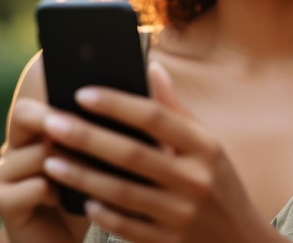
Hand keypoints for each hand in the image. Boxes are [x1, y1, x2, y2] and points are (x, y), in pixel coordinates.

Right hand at [0, 97, 88, 242]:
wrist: (66, 240)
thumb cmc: (89, 192)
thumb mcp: (99, 154)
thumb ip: (101, 124)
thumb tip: (125, 90)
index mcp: (33, 130)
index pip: (35, 98)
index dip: (58, 96)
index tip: (90, 94)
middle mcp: (12, 147)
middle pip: (25, 114)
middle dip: (61, 121)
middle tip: (92, 128)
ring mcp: (4, 174)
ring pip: (40, 151)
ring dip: (72, 162)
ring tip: (94, 173)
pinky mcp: (4, 202)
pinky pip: (37, 185)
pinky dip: (60, 191)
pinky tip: (70, 200)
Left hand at [40, 61, 285, 242]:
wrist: (241, 240)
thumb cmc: (217, 180)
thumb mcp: (207, 143)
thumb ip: (175, 107)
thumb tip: (152, 66)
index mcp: (205, 146)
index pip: (155, 117)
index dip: (117, 104)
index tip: (82, 93)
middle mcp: (194, 179)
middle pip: (132, 154)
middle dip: (88, 137)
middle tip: (52, 122)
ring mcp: (181, 215)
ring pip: (122, 192)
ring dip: (83, 175)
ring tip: (51, 159)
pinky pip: (126, 227)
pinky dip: (102, 213)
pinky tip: (81, 199)